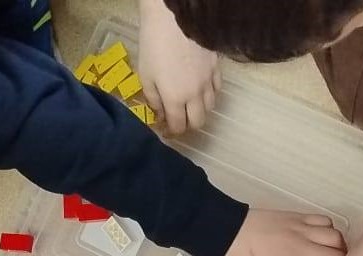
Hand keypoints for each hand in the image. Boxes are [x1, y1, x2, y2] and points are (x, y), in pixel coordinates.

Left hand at [138, 0, 219, 134]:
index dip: (172, 132)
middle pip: (199, 122)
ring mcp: (208, 81)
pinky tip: (201, 89)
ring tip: (190, 104)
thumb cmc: (154, 44)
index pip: (178, 126)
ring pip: (210, 107)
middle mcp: (195, 95)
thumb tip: (159, 113)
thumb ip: (153, 98)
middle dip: (188, 125)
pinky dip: (210, 94)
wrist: (173, 18)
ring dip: (199, 110)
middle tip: (179, 120)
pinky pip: (217, 89)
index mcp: (175, 98)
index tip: (166, 129)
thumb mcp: (145, 74)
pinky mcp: (216, 67)